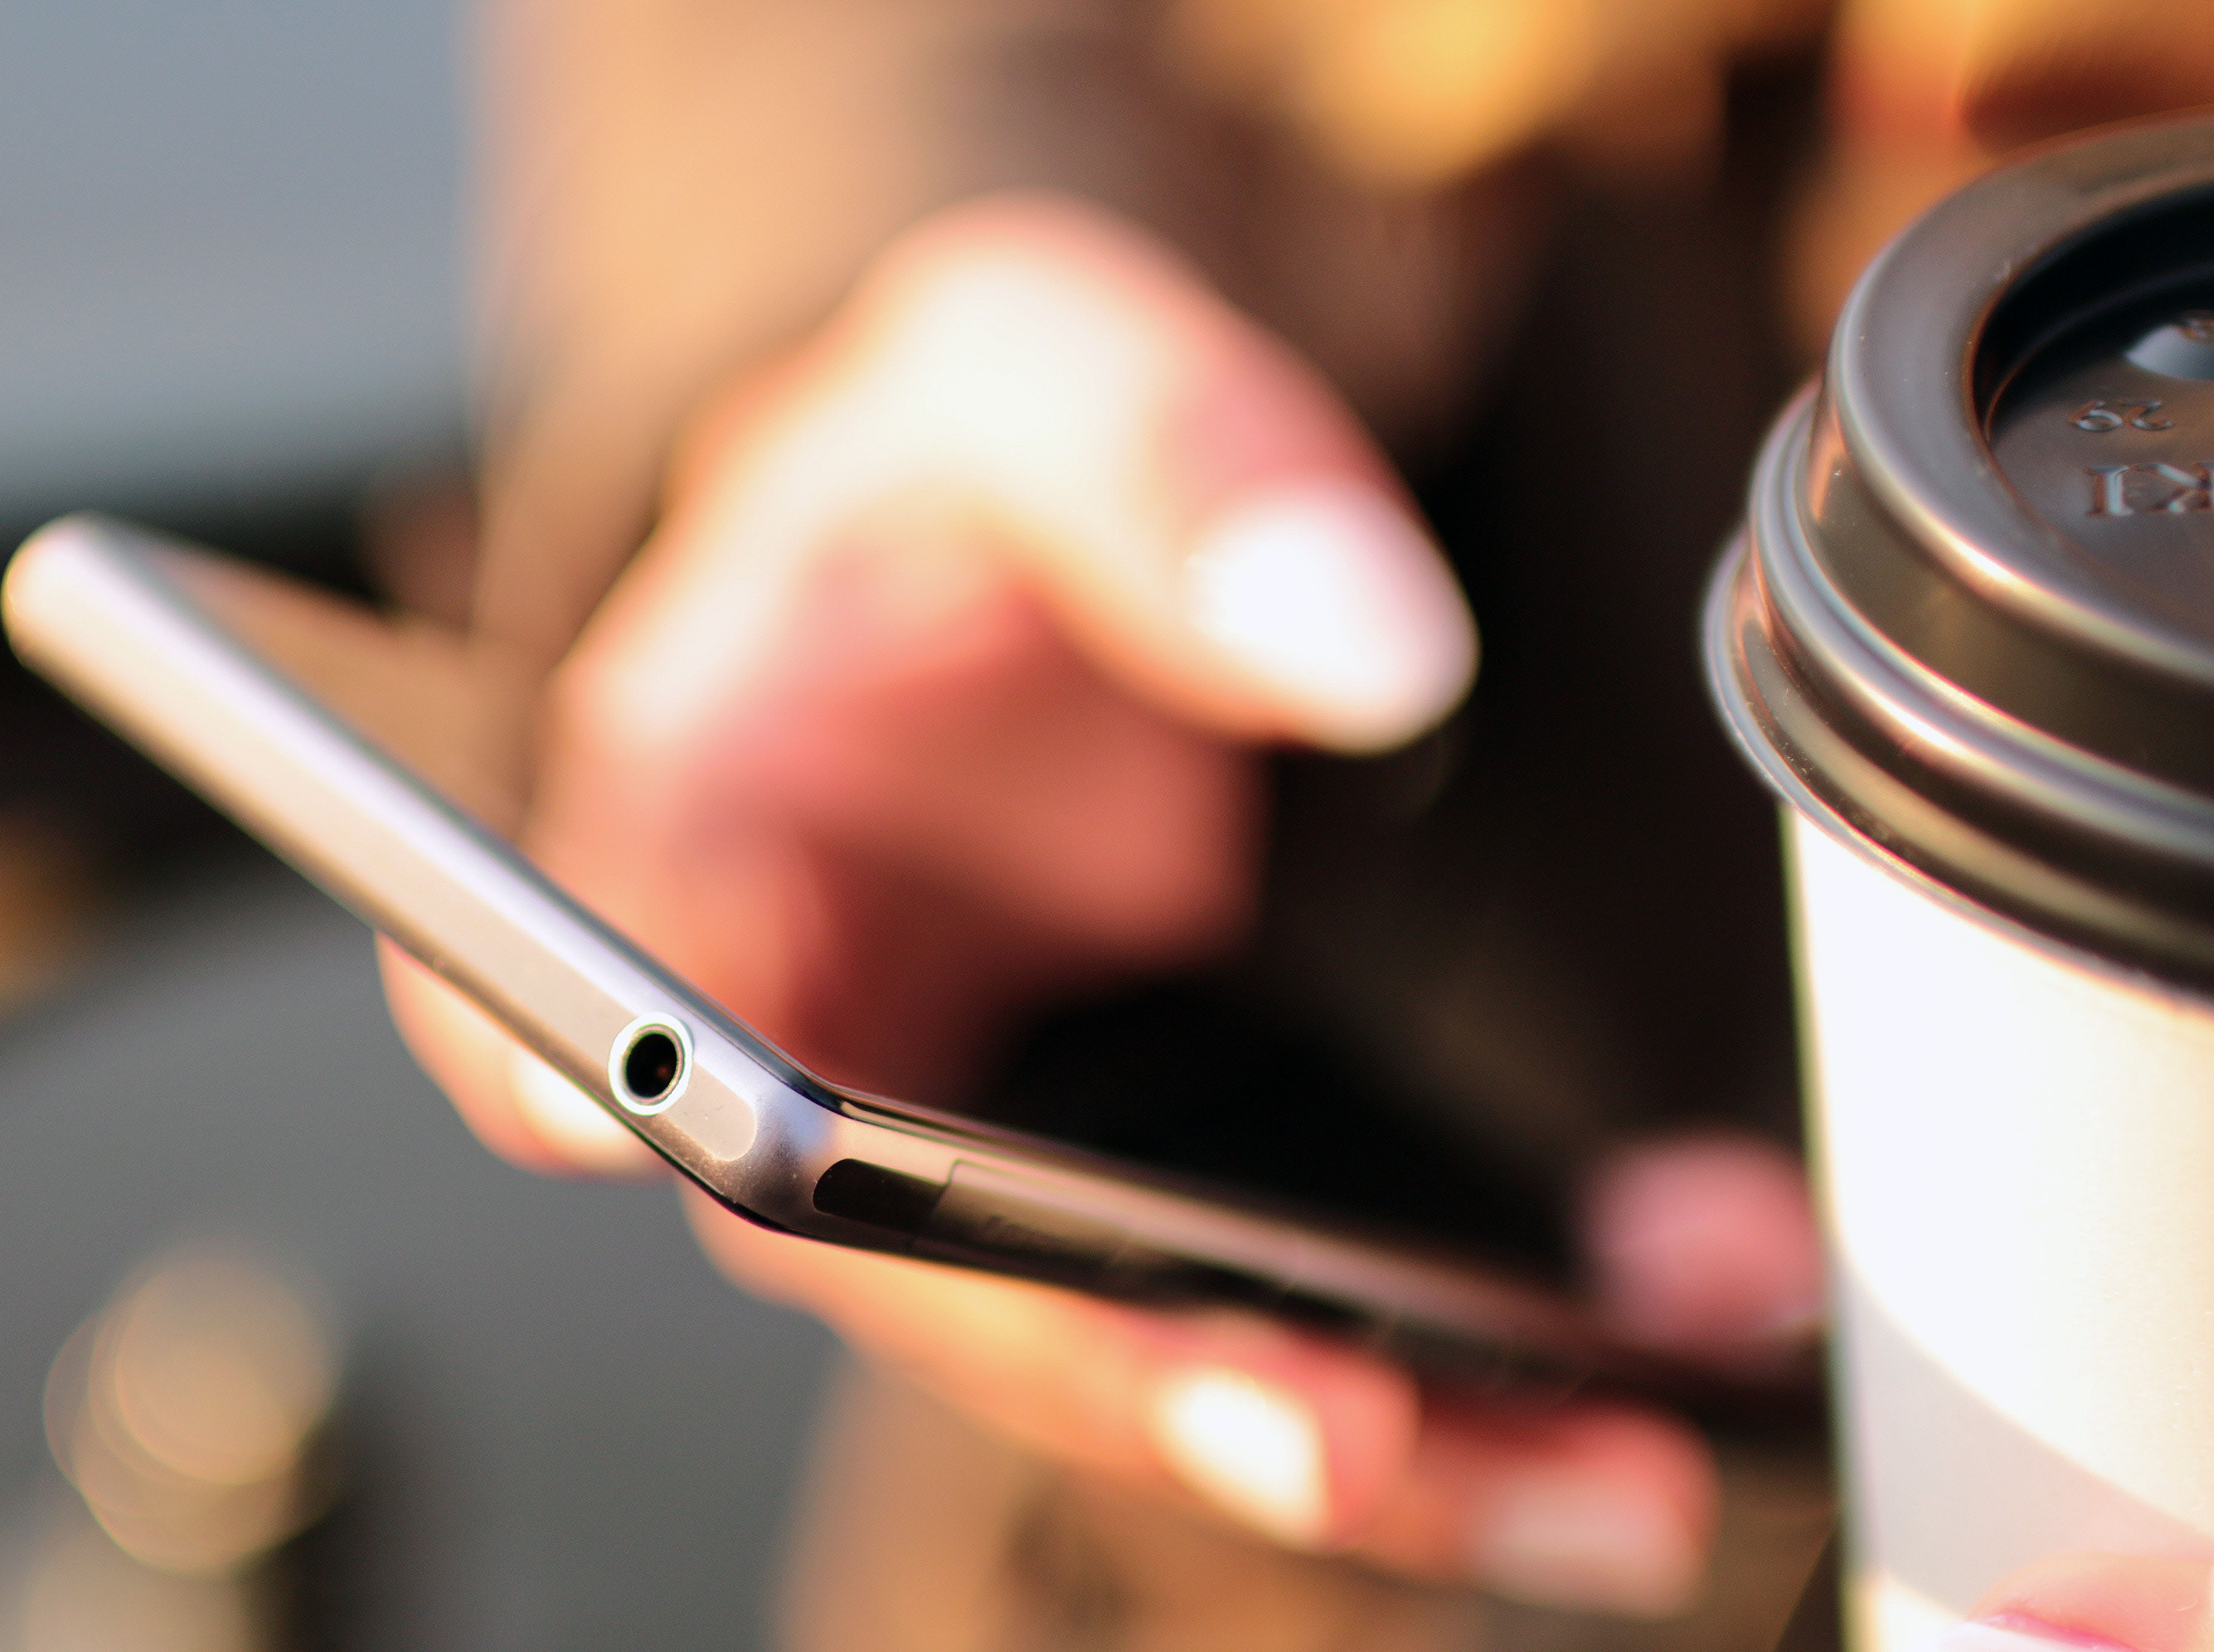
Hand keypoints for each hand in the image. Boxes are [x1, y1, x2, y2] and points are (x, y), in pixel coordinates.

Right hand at [384, 193, 1819, 1611]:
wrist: (1059, 533)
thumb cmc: (970, 458)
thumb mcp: (1047, 359)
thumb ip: (1169, 464)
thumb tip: (1359, 647)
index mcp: (692, 804)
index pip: (584, 970)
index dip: (617, 1075)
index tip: (694, 1137)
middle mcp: (798, 1019)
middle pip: (897, 1260)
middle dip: (1119, 1366)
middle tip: (1336, 1425)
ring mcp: (956, 1128)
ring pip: (1103, 1345)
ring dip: (1348, 1430)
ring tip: (1589, 1462)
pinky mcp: (1103, 1183)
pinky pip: (1242, 1314)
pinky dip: (1440, 1365)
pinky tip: (1629, 1367)